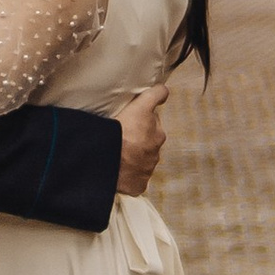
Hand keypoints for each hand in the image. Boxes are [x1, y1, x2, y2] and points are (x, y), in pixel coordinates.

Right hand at [111, 82, 168, 197]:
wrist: (108, 159)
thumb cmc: (122, 131)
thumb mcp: (140, 106)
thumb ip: (155, 95)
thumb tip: (165, 90)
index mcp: (158, 134)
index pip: (154, 121)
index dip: (144, 118)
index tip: (135, 119)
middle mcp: (155, 152)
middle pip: (148, 141)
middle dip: (139, 138)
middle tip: (123, 135)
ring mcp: (147, 169)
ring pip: (142, 159)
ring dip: (134, 155)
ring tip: (118, 152)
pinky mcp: (139, 184)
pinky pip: (135, 178)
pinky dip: (129, 174)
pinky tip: (119, 169)